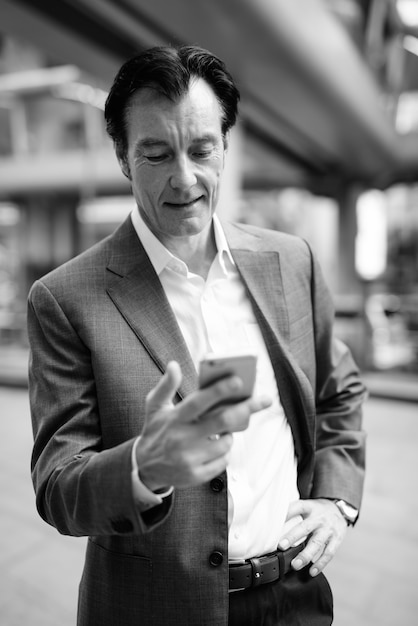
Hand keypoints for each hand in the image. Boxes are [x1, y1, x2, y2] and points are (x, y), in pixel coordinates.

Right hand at [135, 361, 270, 490]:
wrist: (144, 467)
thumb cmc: (155, 430)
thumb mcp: (154, 406)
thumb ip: (166, 385)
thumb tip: (174, 364)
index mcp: (175, 418)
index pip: (199, 402)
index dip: (219, 391)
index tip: (238, 381)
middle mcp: (182, 439)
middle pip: (222, 421)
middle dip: (246, 408)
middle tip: (263, 400)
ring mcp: (189, 459)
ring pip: (226, 442)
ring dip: (230, 433)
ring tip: (221, 430)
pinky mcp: (195, 475)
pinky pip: (222, 461)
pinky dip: (224, 452)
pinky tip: (215, 447)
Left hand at [278, 498, 347, 576]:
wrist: (340, 510)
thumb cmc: (317, 510)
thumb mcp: (307, 506)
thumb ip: (294, 513)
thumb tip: (273, 524)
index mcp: (309, 507)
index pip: (297, 507)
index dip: (286, 513)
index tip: (275, 522)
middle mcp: (319, 518)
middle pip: (305, 527)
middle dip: (292, 537)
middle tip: (281, 546)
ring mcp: (328, 530)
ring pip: (316, 543)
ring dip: (305, 555)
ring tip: (295, 565)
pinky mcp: (337, 540)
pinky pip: (328, 553)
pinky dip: (320, 564)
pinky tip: (312, 571)